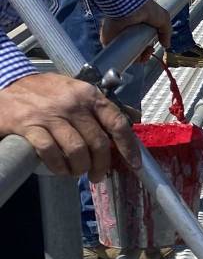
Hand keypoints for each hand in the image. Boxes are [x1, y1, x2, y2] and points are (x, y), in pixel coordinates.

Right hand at [0, 73, 140, 178]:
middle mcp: (74, 104)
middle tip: (98, 175)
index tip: (134, 163)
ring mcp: (51, 115)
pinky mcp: (30, 126)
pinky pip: (51, 153)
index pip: (117, 123)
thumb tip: (125, 127)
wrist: (9, 82)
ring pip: (77, 150)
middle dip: (101, 164)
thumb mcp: (77, 91)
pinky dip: (58, 166)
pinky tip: (60, 169)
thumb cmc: (47, 90)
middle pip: (98, 142)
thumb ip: (98, 108)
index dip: (128, 146)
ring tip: (77, 172)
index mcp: (90, 95)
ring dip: (80, 167)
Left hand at [100, 0, 169, 61]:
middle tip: (148, 51)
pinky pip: (115, 52)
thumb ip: (166, 32)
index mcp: (138, 26)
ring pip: (126, 52)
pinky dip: (123, 57)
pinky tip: (131, 56)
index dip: (148, 48)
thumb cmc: (146, 8)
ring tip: (142, 55)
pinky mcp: (108, 39)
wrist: (130, 6)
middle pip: (135, 49)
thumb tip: (166, 45)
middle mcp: (128, 31)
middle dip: (143, 54)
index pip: (143, 41)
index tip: (151, 48)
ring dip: (135, 58)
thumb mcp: (164, 19)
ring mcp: (118, 36)